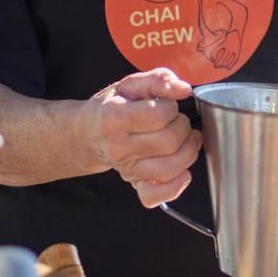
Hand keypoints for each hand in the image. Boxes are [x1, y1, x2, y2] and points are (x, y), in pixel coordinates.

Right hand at [86, 68, 202, 207]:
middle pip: (168, 142)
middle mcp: (118, 147)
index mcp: (113, 118)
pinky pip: (154, 196)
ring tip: (187, 139)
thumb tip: (183, 89)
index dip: (171, 107)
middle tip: (177, 120)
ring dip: (188, 152)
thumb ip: (159, 80)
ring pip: (168, 169)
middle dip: (183, 127)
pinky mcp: (134, 183)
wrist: (90, 132)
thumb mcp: (132, 84)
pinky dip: (173, 188)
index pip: (157, 115)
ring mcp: (126, 169)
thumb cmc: (113, 106)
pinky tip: (183, 173)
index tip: (168, 104)